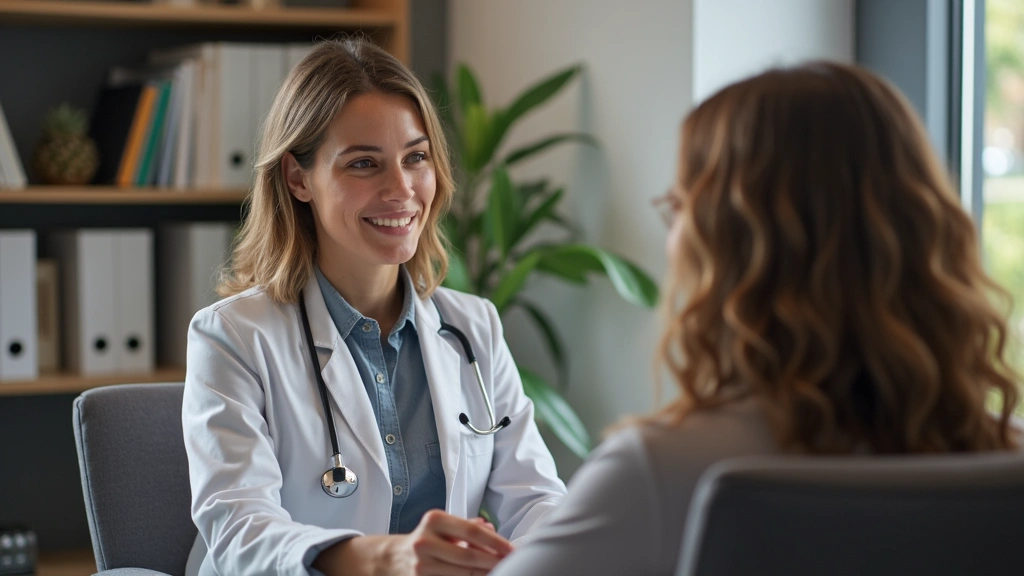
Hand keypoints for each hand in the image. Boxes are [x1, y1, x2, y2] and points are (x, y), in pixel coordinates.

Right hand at [314, 510, 512, 575]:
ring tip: (500, 572)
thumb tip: (490, 528)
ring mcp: (420, 565)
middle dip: (494, 563)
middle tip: (513, 565)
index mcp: (434, 520)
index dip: (496, 542)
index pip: (472, 531)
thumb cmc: (428, 539)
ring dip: (483, 575)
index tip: (513, 550)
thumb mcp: (445, 526)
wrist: (393, 558)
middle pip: (469, 557)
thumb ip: (468, 527)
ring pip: (462, 574)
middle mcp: (425, 541)